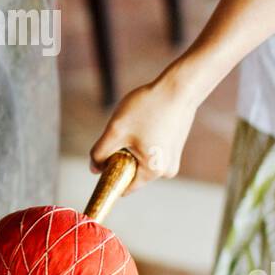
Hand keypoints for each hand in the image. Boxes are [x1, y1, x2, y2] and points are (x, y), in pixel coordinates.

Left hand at [89, 67, 198, 192]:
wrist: (179, 88)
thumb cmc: (148, 108)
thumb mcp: (116, 131)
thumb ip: (100, 153)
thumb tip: (95, 169)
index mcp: (153, 172)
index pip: (124, 186)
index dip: (110, 174)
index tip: (104, 155)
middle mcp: (167, 171)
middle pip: (132, 171)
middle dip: (122, 155)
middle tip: (124, 131)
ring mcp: (173, 159)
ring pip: (140, 159)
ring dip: (132, 145)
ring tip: (138, 124)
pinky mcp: (174, 148)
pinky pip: (150, 150)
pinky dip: (142, 139)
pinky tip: (147, 121)